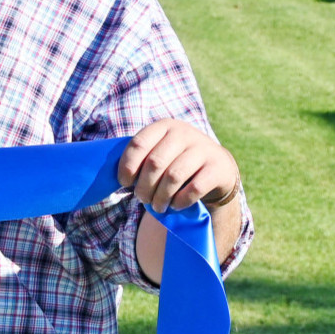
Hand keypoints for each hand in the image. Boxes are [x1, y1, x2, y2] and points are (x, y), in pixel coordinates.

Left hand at [116, 119, 241, 211]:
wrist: (217, 167)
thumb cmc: (176, 161)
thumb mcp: (159, 152)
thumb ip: (141, 158)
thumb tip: (116, 179)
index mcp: (164, 126)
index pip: (138, 144)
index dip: (127, 166)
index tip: (125, 183)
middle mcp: (184, 133)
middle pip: (154, 163)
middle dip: (144, 186)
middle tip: (142, 199)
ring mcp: (203, 149)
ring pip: (173, 176)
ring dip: (160, 197)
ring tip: (157, 206)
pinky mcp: (218, 168)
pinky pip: (194, 188)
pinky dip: (180, 200)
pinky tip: (175, 205)